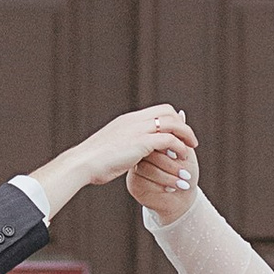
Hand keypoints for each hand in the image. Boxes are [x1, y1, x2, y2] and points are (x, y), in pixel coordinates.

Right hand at [28, 105, 197, 222]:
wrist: (82, 163)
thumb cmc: (92, 162)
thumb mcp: (108, 148)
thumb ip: (120, 145)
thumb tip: (124, 151)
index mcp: (127, 120)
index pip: (157, 110)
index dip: (171, 119)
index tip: (178, 132)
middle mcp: (134, 121)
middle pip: (167, 111)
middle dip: (182, 124)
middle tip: (189, 139)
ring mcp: (138, 129)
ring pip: (172, 123)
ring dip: (185, 134)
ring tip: (191, 148)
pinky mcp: (141, 142)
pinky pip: (169, 139)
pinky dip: (179, 146)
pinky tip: (183, 156)